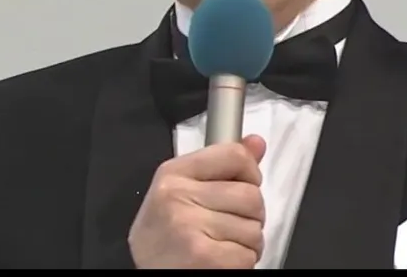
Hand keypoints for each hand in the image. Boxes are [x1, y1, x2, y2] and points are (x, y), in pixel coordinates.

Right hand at [128, 135, 267, 268]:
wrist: (149, 273)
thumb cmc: (166, 238)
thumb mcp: (182, 193)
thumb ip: (222, 166)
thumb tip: (257, 143)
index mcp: (173, 173)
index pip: (234, 155)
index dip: (250, 174)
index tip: (243, 186)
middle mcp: (178, 196)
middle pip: (251, 195)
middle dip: (251, 217)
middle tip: (229, 228)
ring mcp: (189, 227)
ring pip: (253, 229)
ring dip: (247, 244)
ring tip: (222, 247)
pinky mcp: (203, 257)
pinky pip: (247, 256)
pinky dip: (241, 263)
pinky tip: (220, 262)